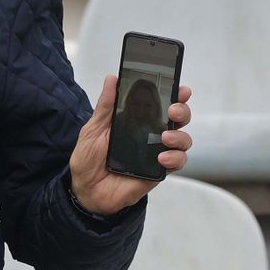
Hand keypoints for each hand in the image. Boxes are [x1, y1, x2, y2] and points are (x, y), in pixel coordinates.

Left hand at [70, 75, 193, 215]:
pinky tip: (162, 158)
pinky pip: (177, 162)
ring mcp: (156, 152)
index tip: (181, 89)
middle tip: (173, 110)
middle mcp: (150, 135)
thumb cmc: (88, 159)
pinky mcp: (159, 171)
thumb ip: (106, 106)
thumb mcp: (93, 129)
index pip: (160, 104)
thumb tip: (112, 78)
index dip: (175, 94)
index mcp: (136, 121)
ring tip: (166, 137)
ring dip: (180, 136)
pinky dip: (175, 158)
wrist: (86, 190)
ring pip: (183, 139)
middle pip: (178, 118)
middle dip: (182, 111)